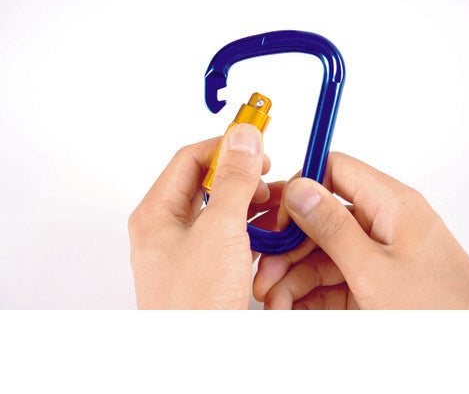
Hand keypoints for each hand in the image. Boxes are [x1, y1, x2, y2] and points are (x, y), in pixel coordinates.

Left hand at [128, 123, 277, 308]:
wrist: (199, 366)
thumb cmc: (194, 307)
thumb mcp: (219, 230)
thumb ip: (233, 179)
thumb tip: (243, 137)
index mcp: (157, 213)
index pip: (190, 159)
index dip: (224, 148)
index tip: (255, 146)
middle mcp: (169, 230)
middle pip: (206, 184)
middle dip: (242, 179)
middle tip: (268, 180)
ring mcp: (187, 251)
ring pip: (222, 210)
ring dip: (250, 205)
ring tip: (276, 209)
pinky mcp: (206, 269)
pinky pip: (229, 237)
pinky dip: (251, 230)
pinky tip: (270, 236)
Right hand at [254, 152, 468, 308]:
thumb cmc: (442, 311)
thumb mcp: (375, 270)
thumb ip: (333, 227)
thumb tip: (299, 189)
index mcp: (389, 204)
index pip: (333, 170)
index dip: (301, 188)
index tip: (276, 217)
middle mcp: (381, 223)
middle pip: (321, 218)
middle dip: (289, 246)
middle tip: (266, 271)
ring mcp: (376, 253)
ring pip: (321, 252)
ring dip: (293, 276)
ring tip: (275, 301)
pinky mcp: (372, 279)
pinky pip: (332, 278)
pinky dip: (309, 293)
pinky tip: (292, 308)